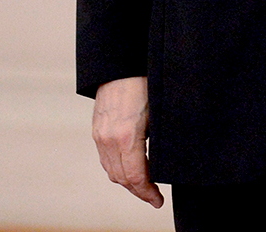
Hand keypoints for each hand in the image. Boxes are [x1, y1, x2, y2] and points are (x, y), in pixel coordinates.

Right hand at [92, 76, 162, 206]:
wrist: (121, 62)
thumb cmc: (147, 81)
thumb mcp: (160, 111)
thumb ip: (161, 137)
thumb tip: (168, 160)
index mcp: (127, 136)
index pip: (135, 176)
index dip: (147, 192)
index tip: (158, 201)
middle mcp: (108, 139)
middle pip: (121, 178)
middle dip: (138, 191)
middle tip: (154, 197)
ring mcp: (100, 134)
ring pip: (110, 170)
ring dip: (126, 182)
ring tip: (144, 186)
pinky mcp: (97, 129)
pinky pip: (105, 158)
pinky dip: (117, 168)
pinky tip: (131, 168)